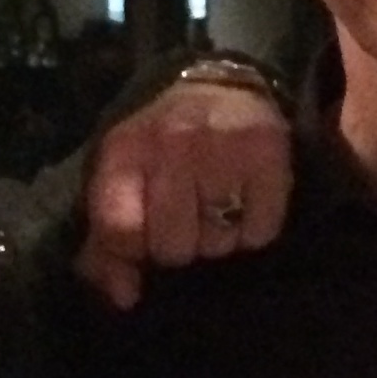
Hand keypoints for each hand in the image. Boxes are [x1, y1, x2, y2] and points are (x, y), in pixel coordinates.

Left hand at [75, 76, 293, 310]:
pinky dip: (254, 229)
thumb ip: (108, 243)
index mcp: (125, 151)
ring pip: (217, 244)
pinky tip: (245, 204)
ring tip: (217, 208)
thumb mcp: (121, 179)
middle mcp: (172, 146)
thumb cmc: (160, 142)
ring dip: (217, 237)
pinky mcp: (268, 155)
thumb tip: (124, 297)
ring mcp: (223, 150)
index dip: (133, 250)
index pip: (121, 230)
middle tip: (186, 216)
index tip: (143, 238)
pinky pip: (259, 232)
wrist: (221, 79)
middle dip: (178, 243)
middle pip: (173, 246)